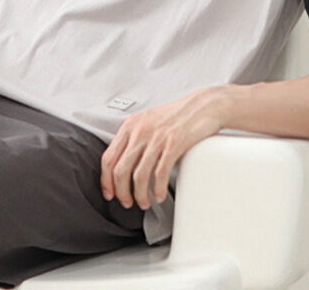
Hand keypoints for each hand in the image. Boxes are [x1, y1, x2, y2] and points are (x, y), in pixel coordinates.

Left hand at [100, 87, 228, 209]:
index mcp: (130, 126)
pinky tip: (159, 195)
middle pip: (120, 170)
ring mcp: (156, 137)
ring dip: (140, 195)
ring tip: (144, 202)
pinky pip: (160, 173)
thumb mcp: (148, 122)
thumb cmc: (176, 115)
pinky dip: (157, 189)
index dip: (106, 180)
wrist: (202, 106)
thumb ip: (134, 139)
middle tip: (127, 202)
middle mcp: (140, 131)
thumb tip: (123, 164)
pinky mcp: (173, 144)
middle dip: (121, 192)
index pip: (108, 157)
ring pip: (139, 176)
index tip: (109, 192)